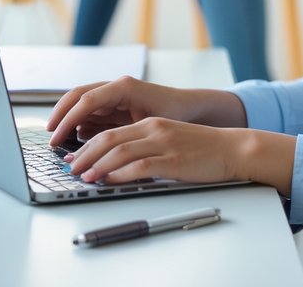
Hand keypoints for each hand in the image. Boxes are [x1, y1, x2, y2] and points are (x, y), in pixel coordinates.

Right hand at [47, 76, 190, 145]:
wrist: (191, 109)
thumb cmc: (175, 114)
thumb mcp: (150, 124)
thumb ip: (122, 131)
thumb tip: (94, 144)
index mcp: (123, 87)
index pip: (87, 99)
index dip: (68, 118)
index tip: (56, 135)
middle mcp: (115, 87)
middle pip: (77, 96)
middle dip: (60, 114)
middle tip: (50, 136)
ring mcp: (114, 95)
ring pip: (81, 104)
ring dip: (67, 119)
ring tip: (57, 140)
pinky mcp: (115, 105)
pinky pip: (91, 113)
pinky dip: (79, 124)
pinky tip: (74, 140)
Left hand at [62, 117, 247, 185]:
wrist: (233, 149)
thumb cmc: (201, 149)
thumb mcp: (168, 141)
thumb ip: (143, 148)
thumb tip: (115, 166)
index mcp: (150, 123)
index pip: (109, 131)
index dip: (86, 145)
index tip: (72, 156)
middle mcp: (153, 129)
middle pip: (109, 139)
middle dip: (84, 155)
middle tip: (69, 168)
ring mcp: (163, 144)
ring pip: (120, 151)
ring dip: (97, 165)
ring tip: (82, 176)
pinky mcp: (174, 161)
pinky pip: (140, 166)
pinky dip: (120, 174)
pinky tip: (108, 180)